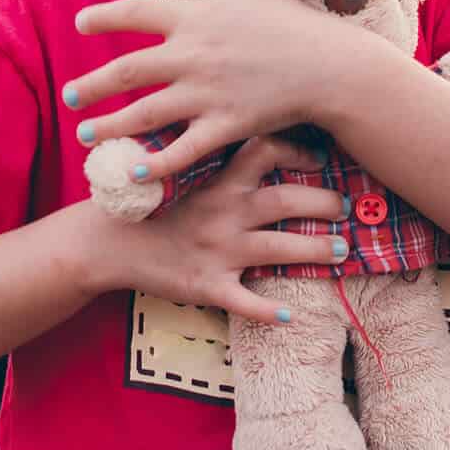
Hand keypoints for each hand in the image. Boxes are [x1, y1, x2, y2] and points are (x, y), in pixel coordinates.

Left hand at [69, 0, 378, 182]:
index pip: (134, 13)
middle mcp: (192, 55)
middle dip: (92, 85)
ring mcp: (207, 93)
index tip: (80, 24)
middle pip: (127, 72)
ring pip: (144, 114)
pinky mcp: (226, 125)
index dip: (102, 17)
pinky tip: (131, 170)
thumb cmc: (287, 21)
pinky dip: (155, 163)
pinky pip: (182, 150)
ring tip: (84, 135)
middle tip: (69, 95)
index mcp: (193, 17)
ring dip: (109, 127)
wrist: (331, 65)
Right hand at [91, 135, 347, 325]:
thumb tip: (246, 132)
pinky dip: (268, 312)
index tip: (321, 157)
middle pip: (285, 200)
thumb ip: (207, 151)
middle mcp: (222, 212)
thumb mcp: (172, 168)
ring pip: (278, 248)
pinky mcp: (206, 285)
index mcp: (216, 180)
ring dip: (315, 250)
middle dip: (323, 202)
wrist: (104, 242)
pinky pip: (244, 301)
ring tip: (340, 250)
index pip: (265, 150)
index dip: (298, 150)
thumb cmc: (143, 204)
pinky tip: (290, 317)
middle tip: (345, 207)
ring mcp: (217, 250)